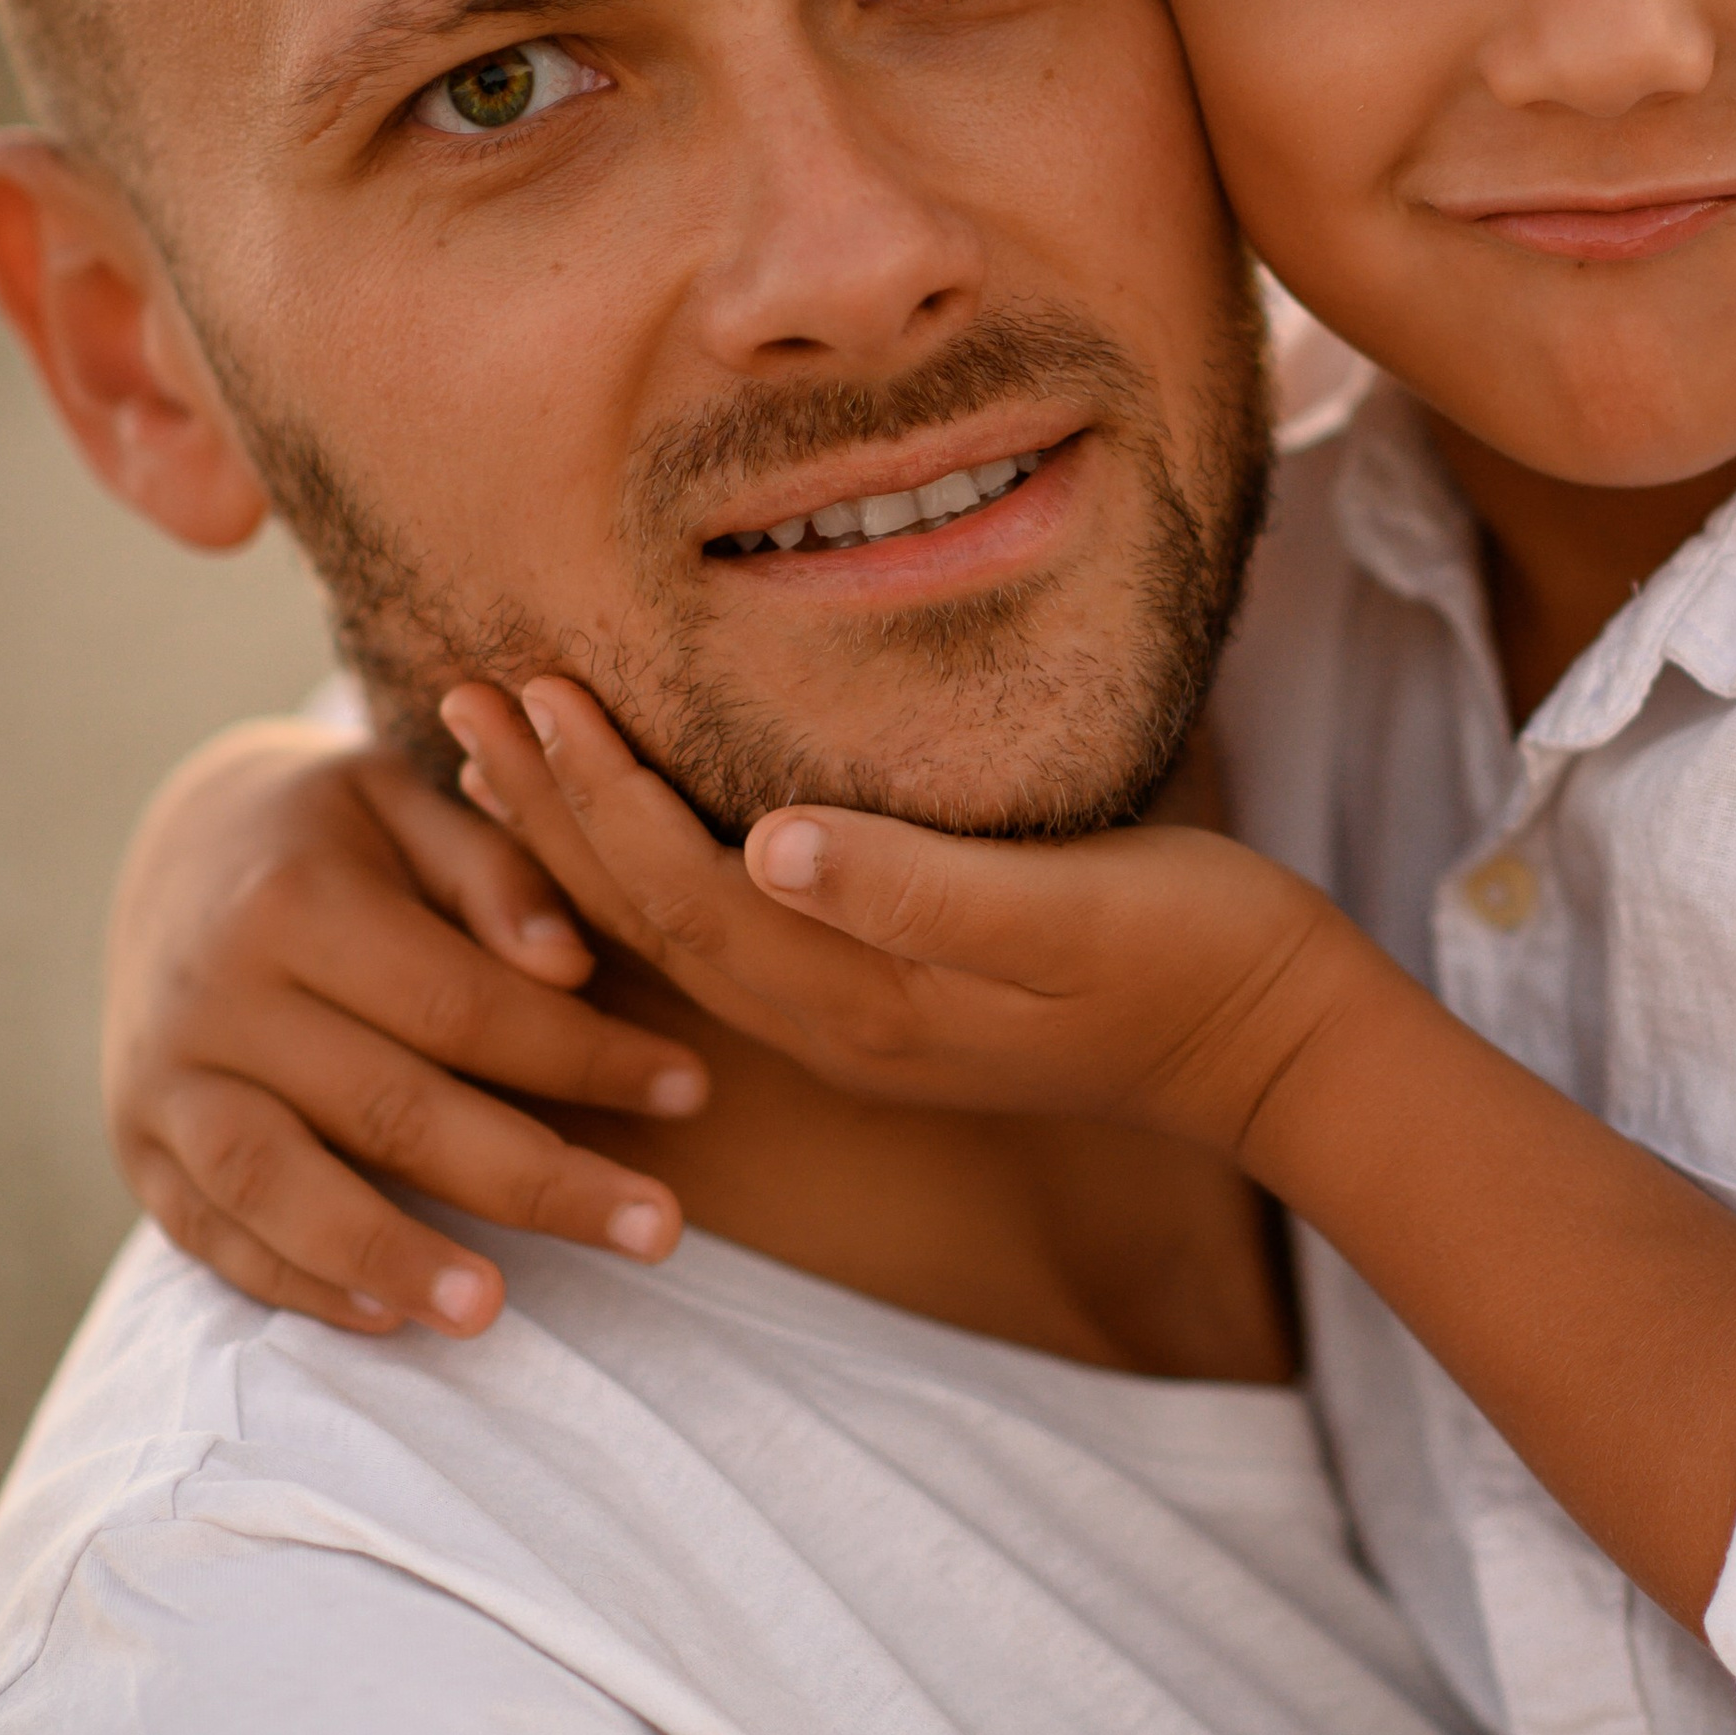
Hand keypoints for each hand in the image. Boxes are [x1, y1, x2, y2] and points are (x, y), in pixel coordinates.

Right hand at [106, 720, 708, 1334]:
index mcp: (294, 899)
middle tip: (658, 1231)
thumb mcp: (412, 804)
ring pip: (276, 1187)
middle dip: (534, 1180)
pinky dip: (297, 1284)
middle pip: (388, 1108)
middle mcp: (215, 995)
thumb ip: (496, 874)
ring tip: (494, 1313)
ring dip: (391, 1254)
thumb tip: (571, 966)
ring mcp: (164, 1081)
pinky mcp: (139, 1149)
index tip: (690, 1088)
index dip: (582, 1054)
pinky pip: (211, 1234)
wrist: (177, 855)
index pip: (460, 1003)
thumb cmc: (340, 836)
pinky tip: (390, 1319)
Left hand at [447, 676, 1369, 1157]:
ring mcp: (858, 1018)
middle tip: (456, 697)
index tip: (527, 688)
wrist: (1279, 1046)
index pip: (678, 889)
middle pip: (645, 914)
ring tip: (501, 750)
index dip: (592, 793)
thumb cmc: (1191, 955)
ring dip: (581, 839)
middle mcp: (831, 1019)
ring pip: (677, 928)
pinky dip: (655, 869)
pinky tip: (641, 819)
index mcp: (857, 995)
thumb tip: (771, 844)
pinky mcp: (892, 998)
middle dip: (546, 809)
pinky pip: (730, 933)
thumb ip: (915, 888)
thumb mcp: (1065, 912)